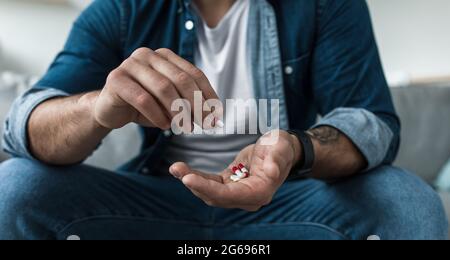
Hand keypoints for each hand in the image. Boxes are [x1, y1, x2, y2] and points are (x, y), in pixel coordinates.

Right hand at [93, 48, 218, 129]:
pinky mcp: (116, 79)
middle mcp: (148, 55)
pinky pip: (143, 99)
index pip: (194, 74)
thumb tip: (215, 116)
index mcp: (165, 56)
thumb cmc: (144, 105)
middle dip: (197, 104)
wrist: (110, 109)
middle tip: (205, 125)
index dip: (208, 95)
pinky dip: (157, 115)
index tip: (216, 116)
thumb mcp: (170, 103)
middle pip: (181, 79)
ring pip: (163, 88)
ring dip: (178, 111)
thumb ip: (189, 103)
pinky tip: (164, 126)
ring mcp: (130, 64)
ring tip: (185, 127)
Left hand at [169, 130, 301, 210]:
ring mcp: (238, 193)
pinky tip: (182, 168)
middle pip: (216, 197)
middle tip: (176, 169)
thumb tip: (271, 172)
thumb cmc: (281, 147)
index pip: (230, 195)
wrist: (281, 148)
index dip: (208, 189)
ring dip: (191, 180)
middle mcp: (247, 198)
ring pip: (210, 192)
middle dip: (195, 184)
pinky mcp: (230, 185)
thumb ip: (276, 160)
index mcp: (260, 192)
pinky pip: (210, 184)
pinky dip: (196, 176)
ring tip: (175, 167)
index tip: (189, 178)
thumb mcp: (280, 148)